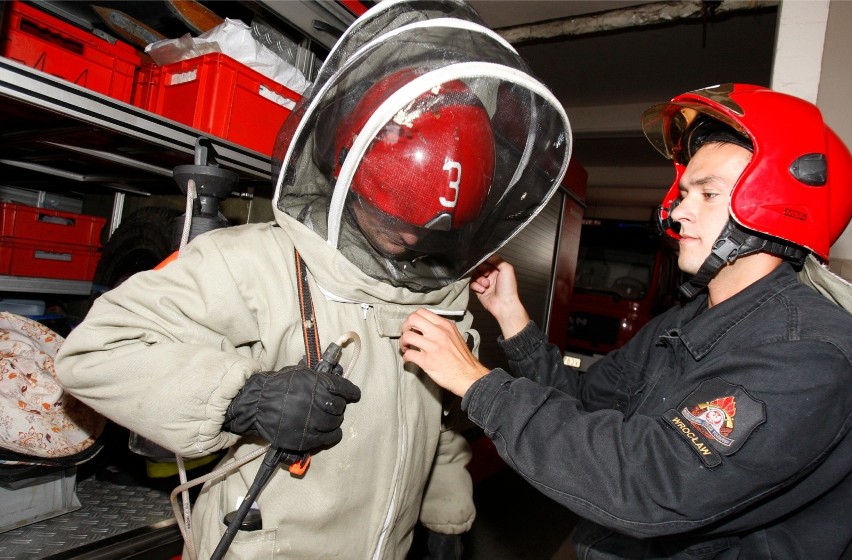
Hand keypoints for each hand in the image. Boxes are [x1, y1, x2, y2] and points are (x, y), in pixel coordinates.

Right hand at [224, 366, 360, 450]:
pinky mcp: (308, 438)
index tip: (354, 394)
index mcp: (319, 383)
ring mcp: (314, 421)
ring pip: (337, 422)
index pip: (344, 388)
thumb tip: (337, 372)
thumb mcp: (300, 373)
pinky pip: (331, 437)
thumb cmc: (278, 386)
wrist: (257, 405)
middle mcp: (319, 402)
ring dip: (334, 420)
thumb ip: (319, 376)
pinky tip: (329, 431)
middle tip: (332, 406)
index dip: (351, 392)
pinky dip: (333, 434)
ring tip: (327, 418)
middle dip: (338, 406)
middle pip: (340, 407)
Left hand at [400, 309, 490, 396]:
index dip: (413, 319)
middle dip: (405, 327)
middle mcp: (438, 333)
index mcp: (445, 325)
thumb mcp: (454, 336)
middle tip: (407, 336)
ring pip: (407, 336)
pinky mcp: (427, 361)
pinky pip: (408, 354)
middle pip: (412, 319)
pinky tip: (409, 360)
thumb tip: (424, 327)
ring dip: (403, 342)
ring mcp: (433, 347)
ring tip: (406, 348)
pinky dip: (405, 357)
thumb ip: (441, 329)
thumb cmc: (462, 359)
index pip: (422, 312)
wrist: (469, 376)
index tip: (413, 328)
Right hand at [470, 256, 529, 338]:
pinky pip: (472, 284)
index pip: (487, 260)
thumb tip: (488, 256)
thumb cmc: (508, 288)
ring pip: (474, 275)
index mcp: (498, 269)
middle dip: (482, 271)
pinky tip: (482, 290)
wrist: (504, 304)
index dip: (485, 262)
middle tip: (487, 275)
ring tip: (486, 285)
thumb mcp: (507, 269)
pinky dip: (476, 286)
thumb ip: (497, 260)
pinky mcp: (478, 290)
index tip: (486, 265)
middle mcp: (491, 275)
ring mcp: (484, 282)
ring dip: (479, 279)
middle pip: (479, 267)